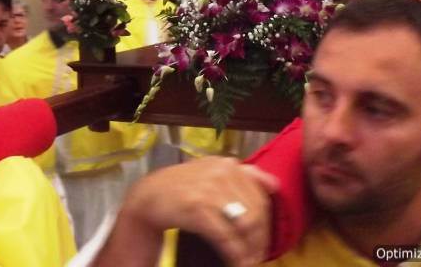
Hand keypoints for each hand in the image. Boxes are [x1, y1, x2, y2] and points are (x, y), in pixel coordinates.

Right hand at [94, 157, 279, 266]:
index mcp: (228, 164)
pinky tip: (235, 262)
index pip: (260, 196)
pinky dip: (234, 254)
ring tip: (247, 262)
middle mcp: (222, 172)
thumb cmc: (181, 188)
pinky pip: (226, 235)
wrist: (147, 197)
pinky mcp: (197, 207)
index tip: (264, 242)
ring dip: (249, 250)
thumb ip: (242, 175)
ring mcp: (209, 189)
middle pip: (256, 212)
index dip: (266, 223)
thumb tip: (273, 184)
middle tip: (257, 257)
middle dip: (260, 240)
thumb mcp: (211, 172)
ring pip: (245, 225)